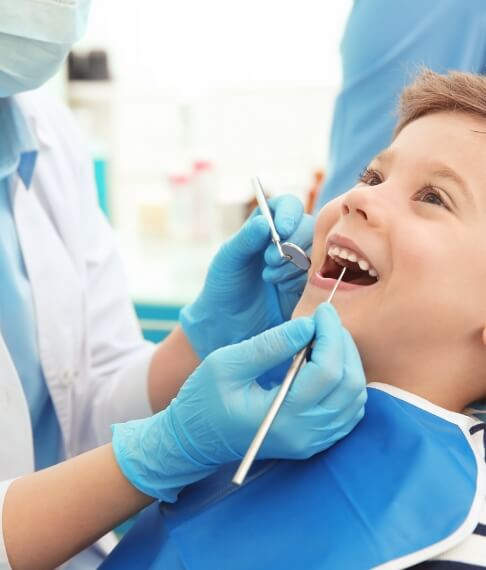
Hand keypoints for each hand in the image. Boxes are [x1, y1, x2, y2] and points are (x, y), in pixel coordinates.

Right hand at [112, 304, 366, 501]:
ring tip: (325, 338)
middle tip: (325, 321)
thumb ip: (269, 345)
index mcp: (282, 417)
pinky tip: (327, 363)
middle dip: (343, 344)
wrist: (196, 440)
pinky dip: (346, 382)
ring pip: (355, 398)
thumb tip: (308, 326)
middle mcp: (305, 435)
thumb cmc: (204, 400)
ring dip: (348, 362)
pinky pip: (349, 411)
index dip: (331, 335)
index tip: (322, 310)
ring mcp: (312, 442)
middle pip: (349, 384)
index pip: (327, 372)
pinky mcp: (313, 441)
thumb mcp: (227, 364)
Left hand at [179, 195, 313, 358]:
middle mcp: (286, 241)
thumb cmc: (223, 287)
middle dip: (291, 242)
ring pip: (315, 251)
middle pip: (308, 226)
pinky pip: (318, 275)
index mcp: (265, 227)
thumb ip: (245, 240)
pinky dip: (300, 280)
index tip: (282, 229)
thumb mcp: (228, 260)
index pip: (288, 206)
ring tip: (270, 278)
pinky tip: (282, 289)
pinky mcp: (307, 285)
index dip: (289, 213)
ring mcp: (299, 263)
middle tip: (270, 260)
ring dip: (293, 263)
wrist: (228, 325)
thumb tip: (264, 222)